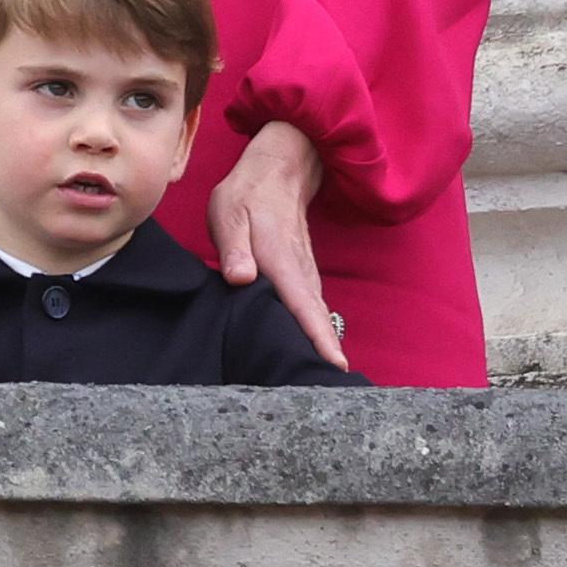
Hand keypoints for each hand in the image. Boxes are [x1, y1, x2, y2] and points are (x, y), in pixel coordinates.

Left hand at [208, 119, 345, 367]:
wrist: (277, 173)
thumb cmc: (249, 196)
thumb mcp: (230, 215)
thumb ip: (234, 248)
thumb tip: (240, 278)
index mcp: (282, 264)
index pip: (303, 308)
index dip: (318, 339)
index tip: (336, 368)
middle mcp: (300, 275)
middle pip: (316, 322)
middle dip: (324, 356)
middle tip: (330, 393)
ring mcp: (304, 276)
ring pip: (315, 317)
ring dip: (321, 346)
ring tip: (321, 383)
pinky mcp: (301, 277)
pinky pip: (310, 310)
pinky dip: (314, 332)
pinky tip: (308, 351)